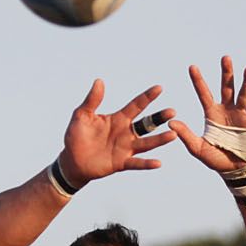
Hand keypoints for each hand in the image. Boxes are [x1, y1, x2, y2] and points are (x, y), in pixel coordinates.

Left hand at [58, 81, 176, 184]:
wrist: (72, 160)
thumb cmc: (76, 136)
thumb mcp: (82, 115)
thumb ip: (92, 100)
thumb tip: (99, 81)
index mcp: (118, 119)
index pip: (136, 105)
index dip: (147, 96)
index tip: (159, 87)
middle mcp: (125, 133)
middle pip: (147, 124)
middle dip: (159, 117)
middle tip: (172, 112)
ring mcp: (125, 148)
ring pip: (147, 143)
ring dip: (160, 139)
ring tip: (173, 135)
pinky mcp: (121, 163)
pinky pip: (137, 163)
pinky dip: (147, 164)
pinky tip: (159, 162)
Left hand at [169, 56, 245, 174]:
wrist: (233, 170)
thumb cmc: (215, 158)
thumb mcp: (197, 148)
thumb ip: (186, 135)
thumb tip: (170, 123)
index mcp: (212, 113)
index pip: (204, 93)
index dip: (198, 80)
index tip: (191, 66)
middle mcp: (227, 109)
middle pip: (227, 87)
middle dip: (226, 73)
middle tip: (225, 58)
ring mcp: (241, 114)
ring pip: (244, 95)